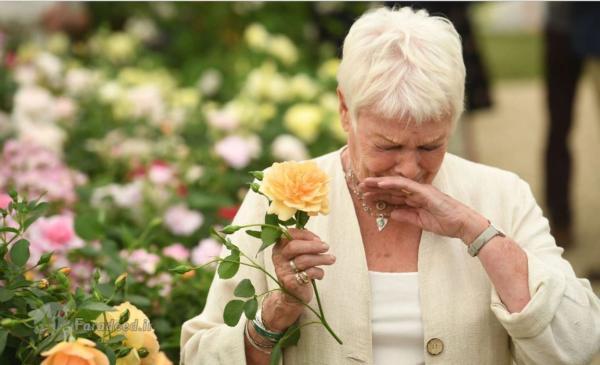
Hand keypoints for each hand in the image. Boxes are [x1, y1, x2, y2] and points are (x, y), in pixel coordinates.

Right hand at [262, 228, 334, 331]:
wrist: (292, 296)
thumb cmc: (298, 271)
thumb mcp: (297, 255)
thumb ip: (304, 244)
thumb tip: (318, 240)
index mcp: (279, 248)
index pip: (289, 235)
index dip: (305, 234)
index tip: (318, 239)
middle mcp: (278, 259)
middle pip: (294, 247)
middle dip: (312, 245)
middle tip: (326, 247)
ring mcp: (284, 271)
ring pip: (303, 260)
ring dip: (321, 258)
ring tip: (332, 259)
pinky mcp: (291, 283)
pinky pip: (309, 273)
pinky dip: (319, 272)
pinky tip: (320, 275)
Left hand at [360, 176, 488, 243]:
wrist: (462, 225)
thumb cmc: (445, 223)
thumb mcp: (420, 222)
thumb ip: (406, 217)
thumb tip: (391, 214)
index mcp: (415, 199)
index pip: (393, 196)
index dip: (378, 196)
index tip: (364, 197)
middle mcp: (416, 192)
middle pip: (391, 188)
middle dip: (375, 188)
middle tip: (359, 187)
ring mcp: (420, 190)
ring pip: (395, 184)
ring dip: (379, 184)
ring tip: (364, 184)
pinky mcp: (425, 191)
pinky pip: (406, 185)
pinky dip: (393, 183)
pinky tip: (380, 184)